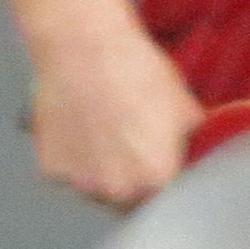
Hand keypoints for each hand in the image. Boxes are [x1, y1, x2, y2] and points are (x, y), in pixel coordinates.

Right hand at [24, 15, 199, 209]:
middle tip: (130, 147)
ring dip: (100, 172)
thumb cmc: (137, 72)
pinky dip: (71, 157)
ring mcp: (79, 183)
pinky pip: (66, 172)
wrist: (85, 48)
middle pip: (128, 200)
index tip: (162, 166)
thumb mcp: (185, 105)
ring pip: (94, 189)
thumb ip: (193, 141)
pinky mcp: (50, 170)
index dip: (165, 181)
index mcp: (156, 180)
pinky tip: (79, 126)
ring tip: (103, 132)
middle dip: (132, 181)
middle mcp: (117, 191)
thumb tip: (199, 149)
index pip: (166, 198)